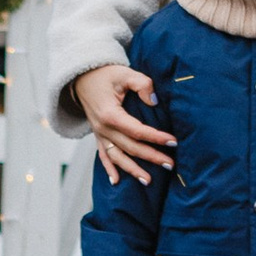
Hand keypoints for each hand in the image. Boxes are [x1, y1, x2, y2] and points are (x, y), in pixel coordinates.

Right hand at [74, 62, 174, 184]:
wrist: (83, 77)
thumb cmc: (106, 74)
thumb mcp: (125, 73)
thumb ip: (142, 84)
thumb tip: (154, 100)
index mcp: (110, 115)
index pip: (137, 131)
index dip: (156, 137)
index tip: (173, 142)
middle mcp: (103, 128)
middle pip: (130, 147)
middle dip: (151, 157)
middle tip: (170, 164)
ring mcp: (99, 134)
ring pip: (117, 157)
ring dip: (133, 170)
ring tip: (149, 181)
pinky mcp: (98, 136)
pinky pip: (103, 156)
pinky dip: (109, 169)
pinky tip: (116, 182)